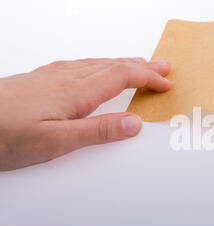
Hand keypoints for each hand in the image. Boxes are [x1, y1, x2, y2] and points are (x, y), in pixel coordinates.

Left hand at [0, 58, 170, 170]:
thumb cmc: (4, 136)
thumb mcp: (56, 142)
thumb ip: (97, 131)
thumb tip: (134, 123)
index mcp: (75, 93)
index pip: (121, 77)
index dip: (147, 77)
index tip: (165, 82)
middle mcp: (64, 79)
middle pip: (112, 65)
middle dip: (141, 65)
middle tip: (162, 66)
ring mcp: (50, 77)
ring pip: (96, 63)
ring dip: (121, 62)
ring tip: (136, 63)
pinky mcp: (38, 80)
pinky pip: (78, 65)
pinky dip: (98, 64)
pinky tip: (93, 67)